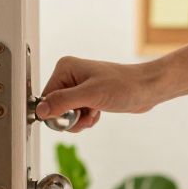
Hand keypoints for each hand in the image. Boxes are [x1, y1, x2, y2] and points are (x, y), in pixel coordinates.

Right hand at [36, 57, 166, 131]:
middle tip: (86, 115)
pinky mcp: (88, 96)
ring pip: (66, 113)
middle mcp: (70, 76)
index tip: (71, 116)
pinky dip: (86, 119)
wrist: (146, 89)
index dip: (56, 112)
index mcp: (65, 68)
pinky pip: (77, 114)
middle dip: (70, 117)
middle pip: (55, 107)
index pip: (46, 97)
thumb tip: (41, 111)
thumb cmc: (124, 85)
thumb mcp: (90, 95)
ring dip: (79, 120)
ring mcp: (79, 86)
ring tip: (93, 114)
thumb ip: (63, 102)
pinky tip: (98, 113)